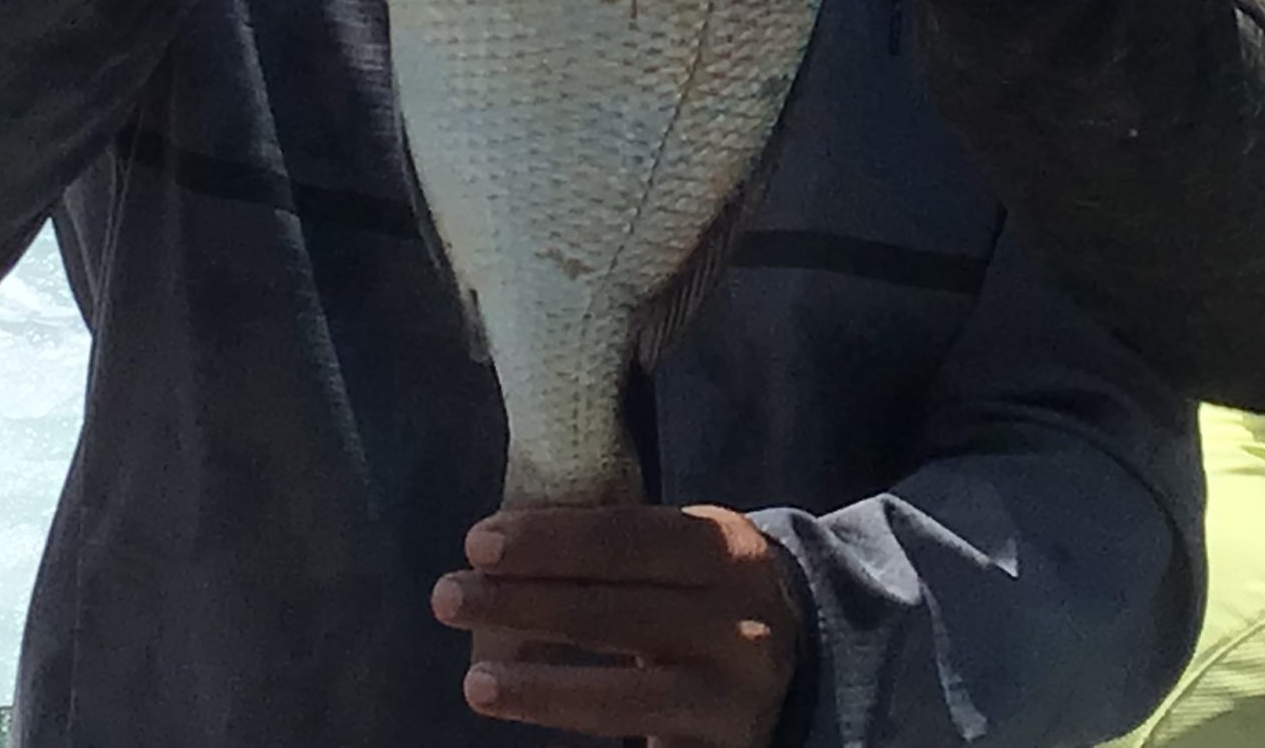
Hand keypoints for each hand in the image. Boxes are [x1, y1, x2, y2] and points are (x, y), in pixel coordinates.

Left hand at [432, 504, 800, 747]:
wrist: (817, 651)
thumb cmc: (716, 584)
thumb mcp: (694, 545)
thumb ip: (625, 546)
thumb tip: (505, 549)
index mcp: (726, 552)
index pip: (627, 538)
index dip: (551, 541)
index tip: (478, 542)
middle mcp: (737, 625)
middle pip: (615, 614)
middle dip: (523, 605)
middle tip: (448, 596)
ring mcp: (731, 699)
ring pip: (626, 698)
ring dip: (543, 691)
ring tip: (475, 685)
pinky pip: (651, 747)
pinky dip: (589, 738)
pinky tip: (533, 734)